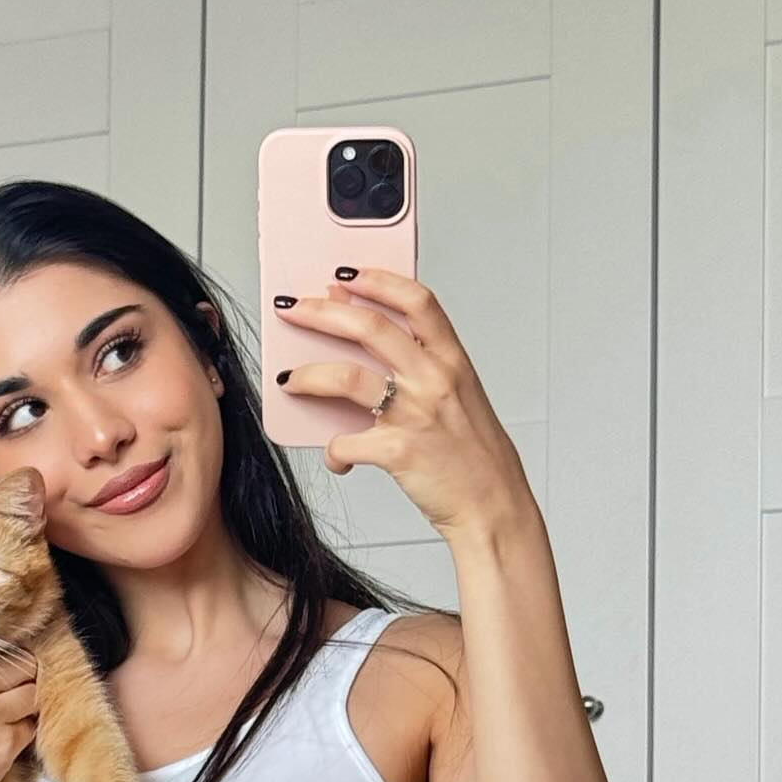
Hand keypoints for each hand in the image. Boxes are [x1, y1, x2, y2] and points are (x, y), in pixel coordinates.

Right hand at [0, 648, 38, 781]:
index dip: (9, 658)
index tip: (11, 667)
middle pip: (25, 666)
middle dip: (27, 678)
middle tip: (19, 690)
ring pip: (34, 695)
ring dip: (30, 705)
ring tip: (14, 715)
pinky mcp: (4, 745)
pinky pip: (32, 727)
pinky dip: (26, 731)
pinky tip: (7, 738)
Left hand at [273, 267, 536, 537]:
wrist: (493, 507)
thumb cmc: (474, 458)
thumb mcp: (459, 399)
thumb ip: (421, 368)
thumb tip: (368, 347)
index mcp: (453, 361)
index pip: (417, 301)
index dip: (378, 280)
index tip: (346, 274)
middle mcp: (434, 379)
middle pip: (368, 326)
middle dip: (322, 312)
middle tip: (293, 308)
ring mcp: (416, 414)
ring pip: (346, 377)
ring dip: (308, 375)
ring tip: (288, 379)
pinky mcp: (398, 451)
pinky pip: (346, 442)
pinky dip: (333, 451)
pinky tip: (335, 457)